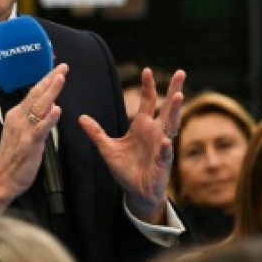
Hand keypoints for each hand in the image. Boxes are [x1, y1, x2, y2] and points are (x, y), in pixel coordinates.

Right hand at [0, 64, 67, 214]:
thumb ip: (35, 119)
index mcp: (16, 115)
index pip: (33, 93)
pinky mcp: (30, 143)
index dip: (46, 81)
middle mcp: (19, 119)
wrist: (1, 178)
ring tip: (60, 78)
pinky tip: (57, 110)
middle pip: (36, 94)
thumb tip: (50, 107)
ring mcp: (24, 130)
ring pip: (39, 106)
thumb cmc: (12, 157)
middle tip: (63, 67)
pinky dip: (49, 118)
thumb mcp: (21, 133)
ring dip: (50, 91)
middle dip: (50, 79)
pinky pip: (41, 129)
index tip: (57, 70)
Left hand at [80, 68, 185, 222]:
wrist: (136, 191)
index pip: (148, 102)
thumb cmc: (125, 169)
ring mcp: (161, 146)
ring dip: (175, 111)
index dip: (148, 87)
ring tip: (179, 96)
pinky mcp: (163, 163)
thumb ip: (96, 133)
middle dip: (174, 90)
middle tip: (180, 73)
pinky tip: (166, 142)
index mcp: (142, 127)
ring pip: (171, 125)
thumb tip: (81, 118)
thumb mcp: (107, 149)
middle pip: (167, 108)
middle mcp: (155, 133)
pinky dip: (166, 148)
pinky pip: (165, 153)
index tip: (146, 70)